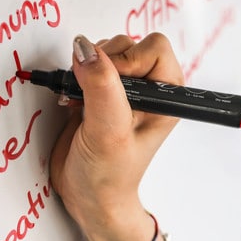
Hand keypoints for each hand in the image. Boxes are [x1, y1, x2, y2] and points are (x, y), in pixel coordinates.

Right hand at [49, 33, 182, 240]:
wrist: (89, 197)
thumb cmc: (110, 175)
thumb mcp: (108, 132)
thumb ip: (101, 88)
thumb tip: (87, 50)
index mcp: (167, 95)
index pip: (155, 47)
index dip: (129, 60)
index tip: (113, 87)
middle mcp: (150, 88)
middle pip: (128, 43)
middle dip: (104, 63)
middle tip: (95, 98)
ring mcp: (124, 88)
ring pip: (105, 50)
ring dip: (87, 70)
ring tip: (83, 102)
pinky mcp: (100, 90)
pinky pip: (87, 63)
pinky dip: (75, 76)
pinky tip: (74, 102)